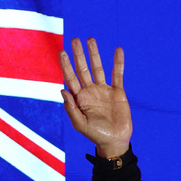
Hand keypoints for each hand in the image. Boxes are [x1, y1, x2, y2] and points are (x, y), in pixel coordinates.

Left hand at [59, 38, 131, 158]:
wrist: (114, 140)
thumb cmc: (94, 134)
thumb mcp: (79, 123)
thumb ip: (71, 107)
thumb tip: (62, 89)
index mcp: (79, 98)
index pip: (70, 77)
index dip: (66, 65)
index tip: (61, 51)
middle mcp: (90, 91)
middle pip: (83, 69)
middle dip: (79, 55)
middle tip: (75, 39)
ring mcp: (104, 90)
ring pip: (98, 68)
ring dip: (95, 54)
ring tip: (91, 39)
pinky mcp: (118, 91)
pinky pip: (118, 74)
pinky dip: (118, 62)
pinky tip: (117, 50)